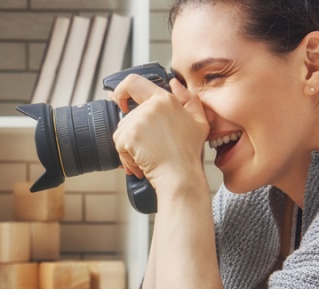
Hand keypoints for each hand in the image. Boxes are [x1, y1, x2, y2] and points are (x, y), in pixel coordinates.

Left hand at [110, 74, 208, 192]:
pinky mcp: (129, 135)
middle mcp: (150, 107)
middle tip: (149, 148)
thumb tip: (174, 83)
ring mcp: (138, 121)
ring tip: (147, 157)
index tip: (121, 102)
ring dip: (130, 147)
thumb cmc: (189, 153)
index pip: (134, 82)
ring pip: (121, 132)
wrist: (180, 176)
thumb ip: (189, 99)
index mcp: (164, 99)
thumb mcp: (199, 122)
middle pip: (127, 117)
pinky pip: (119, 145)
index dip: (121, 90)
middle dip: (133, 134)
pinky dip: (126, 157)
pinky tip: (140, 162)